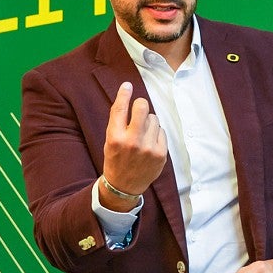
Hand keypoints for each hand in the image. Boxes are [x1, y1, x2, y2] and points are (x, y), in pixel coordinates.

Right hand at [101, 82, 166, 204]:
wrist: (124, 186)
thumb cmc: (116, 159)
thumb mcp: (110, 140)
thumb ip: (118, 120)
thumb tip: (127, 93)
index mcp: (115, 138)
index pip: (120, 109)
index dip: (124, 94)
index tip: (127, 85)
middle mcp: (132, 142)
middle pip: (142, 108)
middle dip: (140, 105)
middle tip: (139, 108)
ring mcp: (148, 148)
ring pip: (154, 118)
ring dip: (149, 121)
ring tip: (142, 134)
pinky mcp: (161, 153)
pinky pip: (162, 131)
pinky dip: (156, 133)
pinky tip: (149, 142)